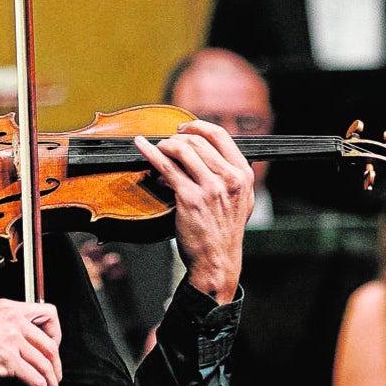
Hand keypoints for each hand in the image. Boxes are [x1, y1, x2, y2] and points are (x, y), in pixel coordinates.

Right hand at [0, 298, 61, 385]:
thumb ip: (6, 329)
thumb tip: (25, 351)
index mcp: (9, 308)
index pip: (50, 314)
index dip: (56, 336)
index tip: (52, 352)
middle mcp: (13, 319)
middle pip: (51, 345)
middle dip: (57, 370)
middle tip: (55, 383)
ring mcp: (11, 338)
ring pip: (46, 366)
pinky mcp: (6, 359)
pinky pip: (36, 381)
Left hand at [134, 119, 252, 303]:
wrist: (216, 259)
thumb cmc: (225, 230)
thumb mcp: (243, 199)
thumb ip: (234, 175)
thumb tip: (213, 151)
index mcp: (243, 174)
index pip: (220, 135)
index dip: (198, 126)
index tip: (184, 128)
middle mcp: (229, 179)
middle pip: (198, 142)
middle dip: (177, 138)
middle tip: (166, 143)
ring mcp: (210, 189)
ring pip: (183, 150)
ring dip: (165, 145)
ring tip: (157, 149)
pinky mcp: (189, 199)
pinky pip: (166, 167)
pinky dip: (150, 153)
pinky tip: (141, 147)